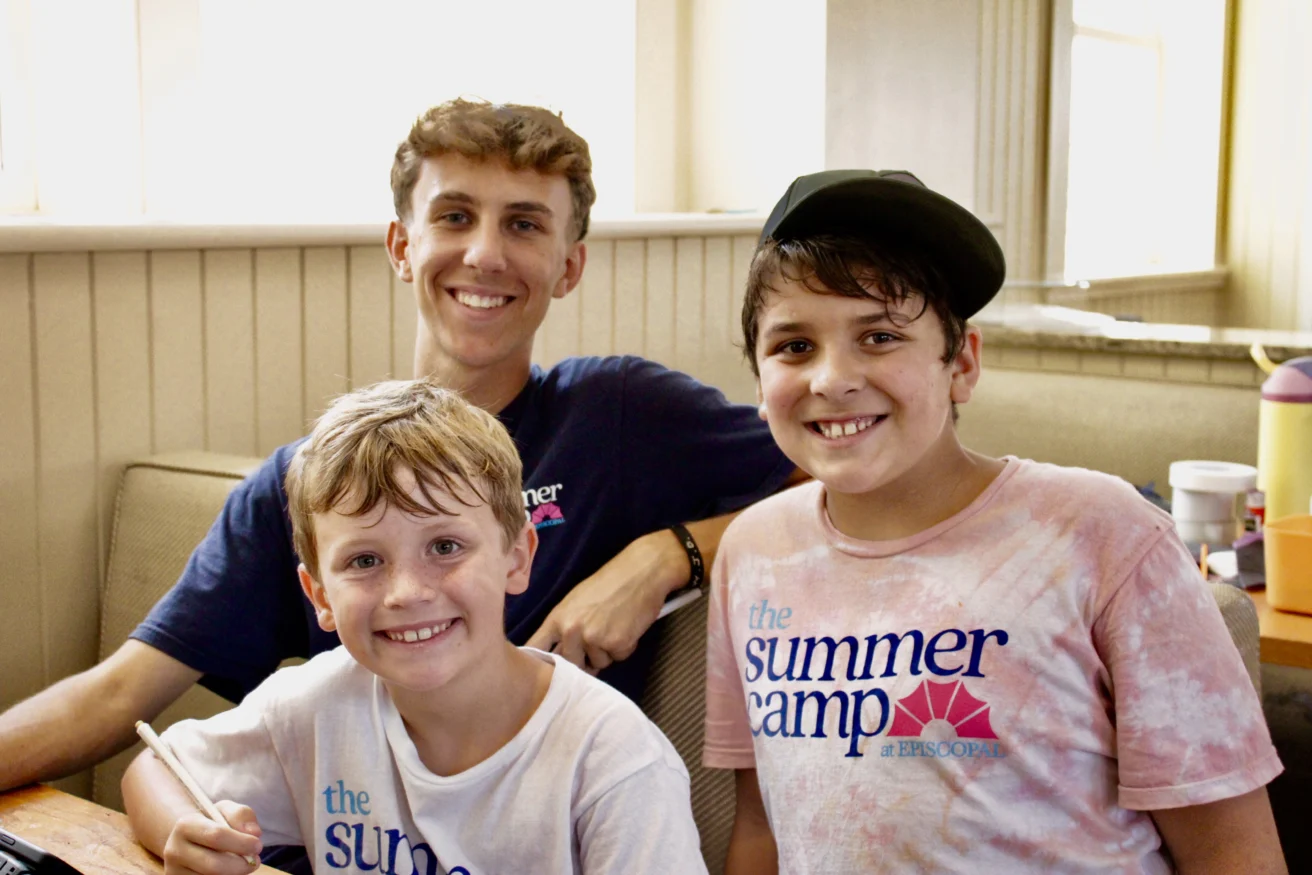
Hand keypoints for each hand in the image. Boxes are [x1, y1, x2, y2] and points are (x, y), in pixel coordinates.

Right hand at [162, 801, 262, 874]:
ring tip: (243, 865)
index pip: (216, 836)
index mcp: (186, 825)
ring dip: (233, 874)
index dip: (241, 843)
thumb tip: (254, 833)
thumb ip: (242, 815)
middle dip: (240, 865)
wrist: (189, 840)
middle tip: (256, 861)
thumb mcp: (226, 810)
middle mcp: (174, 850)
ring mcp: (174, 871)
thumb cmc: (213, 823)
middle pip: (213, 865)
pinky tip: (230, 872)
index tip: (258, 845)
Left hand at [527, 529, 687, 672]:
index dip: (539, 663)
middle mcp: (572, 630)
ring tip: (616, 625)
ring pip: (598, 663)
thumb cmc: (609, 583)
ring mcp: (594, 638)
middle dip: (584, 658)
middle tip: (599, 637)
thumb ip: (565, 627)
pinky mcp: (617, 644)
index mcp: (557, 618)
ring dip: (607, 651)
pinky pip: (618, 657)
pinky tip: (628, 626)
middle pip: (571, 664)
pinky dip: (625, 647)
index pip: (536, 648)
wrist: (640, 571)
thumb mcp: (576, 600)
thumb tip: (561, 654)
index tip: (543, 670)